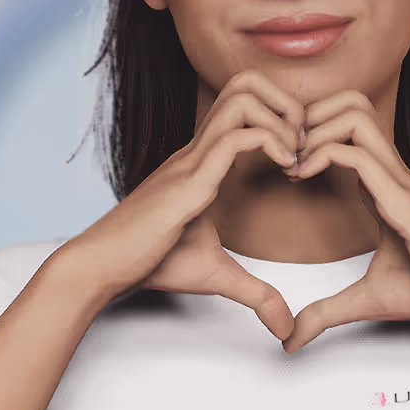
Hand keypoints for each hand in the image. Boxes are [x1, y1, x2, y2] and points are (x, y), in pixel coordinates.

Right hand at [64, 69, 307, 340]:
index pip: (244, 103)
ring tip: (297, 154)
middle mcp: (199, 148)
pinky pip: (236, 138)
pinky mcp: (190, 180)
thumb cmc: (150, 262)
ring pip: (242, 98)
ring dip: (282, 117)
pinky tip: (286, 169)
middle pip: (245, 82)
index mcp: (203, 159)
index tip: (304, 155)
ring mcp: (193, 159)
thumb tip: (285, 327)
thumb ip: (256, 295)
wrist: (103, 266)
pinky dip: (272, 143)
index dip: (283, 115)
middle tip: (306, 143)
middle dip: (288, 101)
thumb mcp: (217, 275)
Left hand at [280, 89, 409, 353]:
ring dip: (314, 129)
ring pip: (354, 115)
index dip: (312, 134)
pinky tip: (300, 176)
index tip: (284, 165)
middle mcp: (394, 172)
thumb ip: (326, 313)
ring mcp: (400, 179)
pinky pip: (357, 155)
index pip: (350, 128)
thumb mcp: (367, 301)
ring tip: (290, 161)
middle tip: (283, 150)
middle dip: (309, 114)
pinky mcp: (403, 198)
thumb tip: (292, 339)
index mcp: (388, 185)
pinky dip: (321, 155)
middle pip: (352, 103)